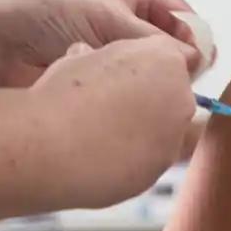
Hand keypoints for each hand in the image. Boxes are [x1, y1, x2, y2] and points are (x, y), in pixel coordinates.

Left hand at [0, 0, 206, 86]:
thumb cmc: (48, 13)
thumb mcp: (110, 18)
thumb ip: (157, 42)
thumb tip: (196, 62)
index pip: (181, 16)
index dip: (194, 38)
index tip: (201, 64)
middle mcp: (127, 21)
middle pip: (169, 49)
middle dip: (175, 67)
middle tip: (181, 90)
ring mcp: (111, 52)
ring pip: (147, 75)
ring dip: (149, 85)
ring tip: (155, 100)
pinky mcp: (96, 80)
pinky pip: (124, 92)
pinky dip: (129, 100)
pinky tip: (131, 110)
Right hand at [28, 37, 197, 208]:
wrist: (51, 146)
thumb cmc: (63, 95)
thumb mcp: (82, 55)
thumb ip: (100, 57)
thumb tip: (87, 57)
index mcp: (165, 61)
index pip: (167, 56)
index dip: (140, 63)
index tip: (118, 72)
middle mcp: (180, 100)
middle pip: (172, 94)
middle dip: (147, 97)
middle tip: (108, 102)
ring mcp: (170, 142)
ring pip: (161, 131)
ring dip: (139, 131)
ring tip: (99, 132)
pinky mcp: (156, 175)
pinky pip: (145, 161)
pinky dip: (128, 158)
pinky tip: (97, 155)